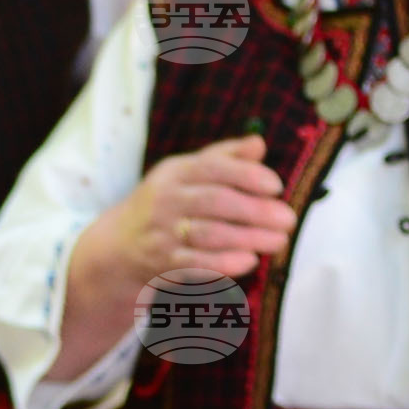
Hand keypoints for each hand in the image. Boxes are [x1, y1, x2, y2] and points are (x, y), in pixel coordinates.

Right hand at [56, 135, 293, 378]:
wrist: (119, 245)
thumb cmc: (168, 203)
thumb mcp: (188, 173)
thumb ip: (225, 158)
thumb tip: (259, 143)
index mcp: (175, 172)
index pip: (213, 169)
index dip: (246, 176)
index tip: (276, 186)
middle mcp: (165, 200)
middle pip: (215, 202)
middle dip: (255, 211)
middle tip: (288, 220)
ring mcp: (162, 232)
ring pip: (208, 234)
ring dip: (247, 239)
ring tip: (279, 242)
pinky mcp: (161, 263)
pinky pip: (194, 264)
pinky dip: (222, 264)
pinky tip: (248, 261)